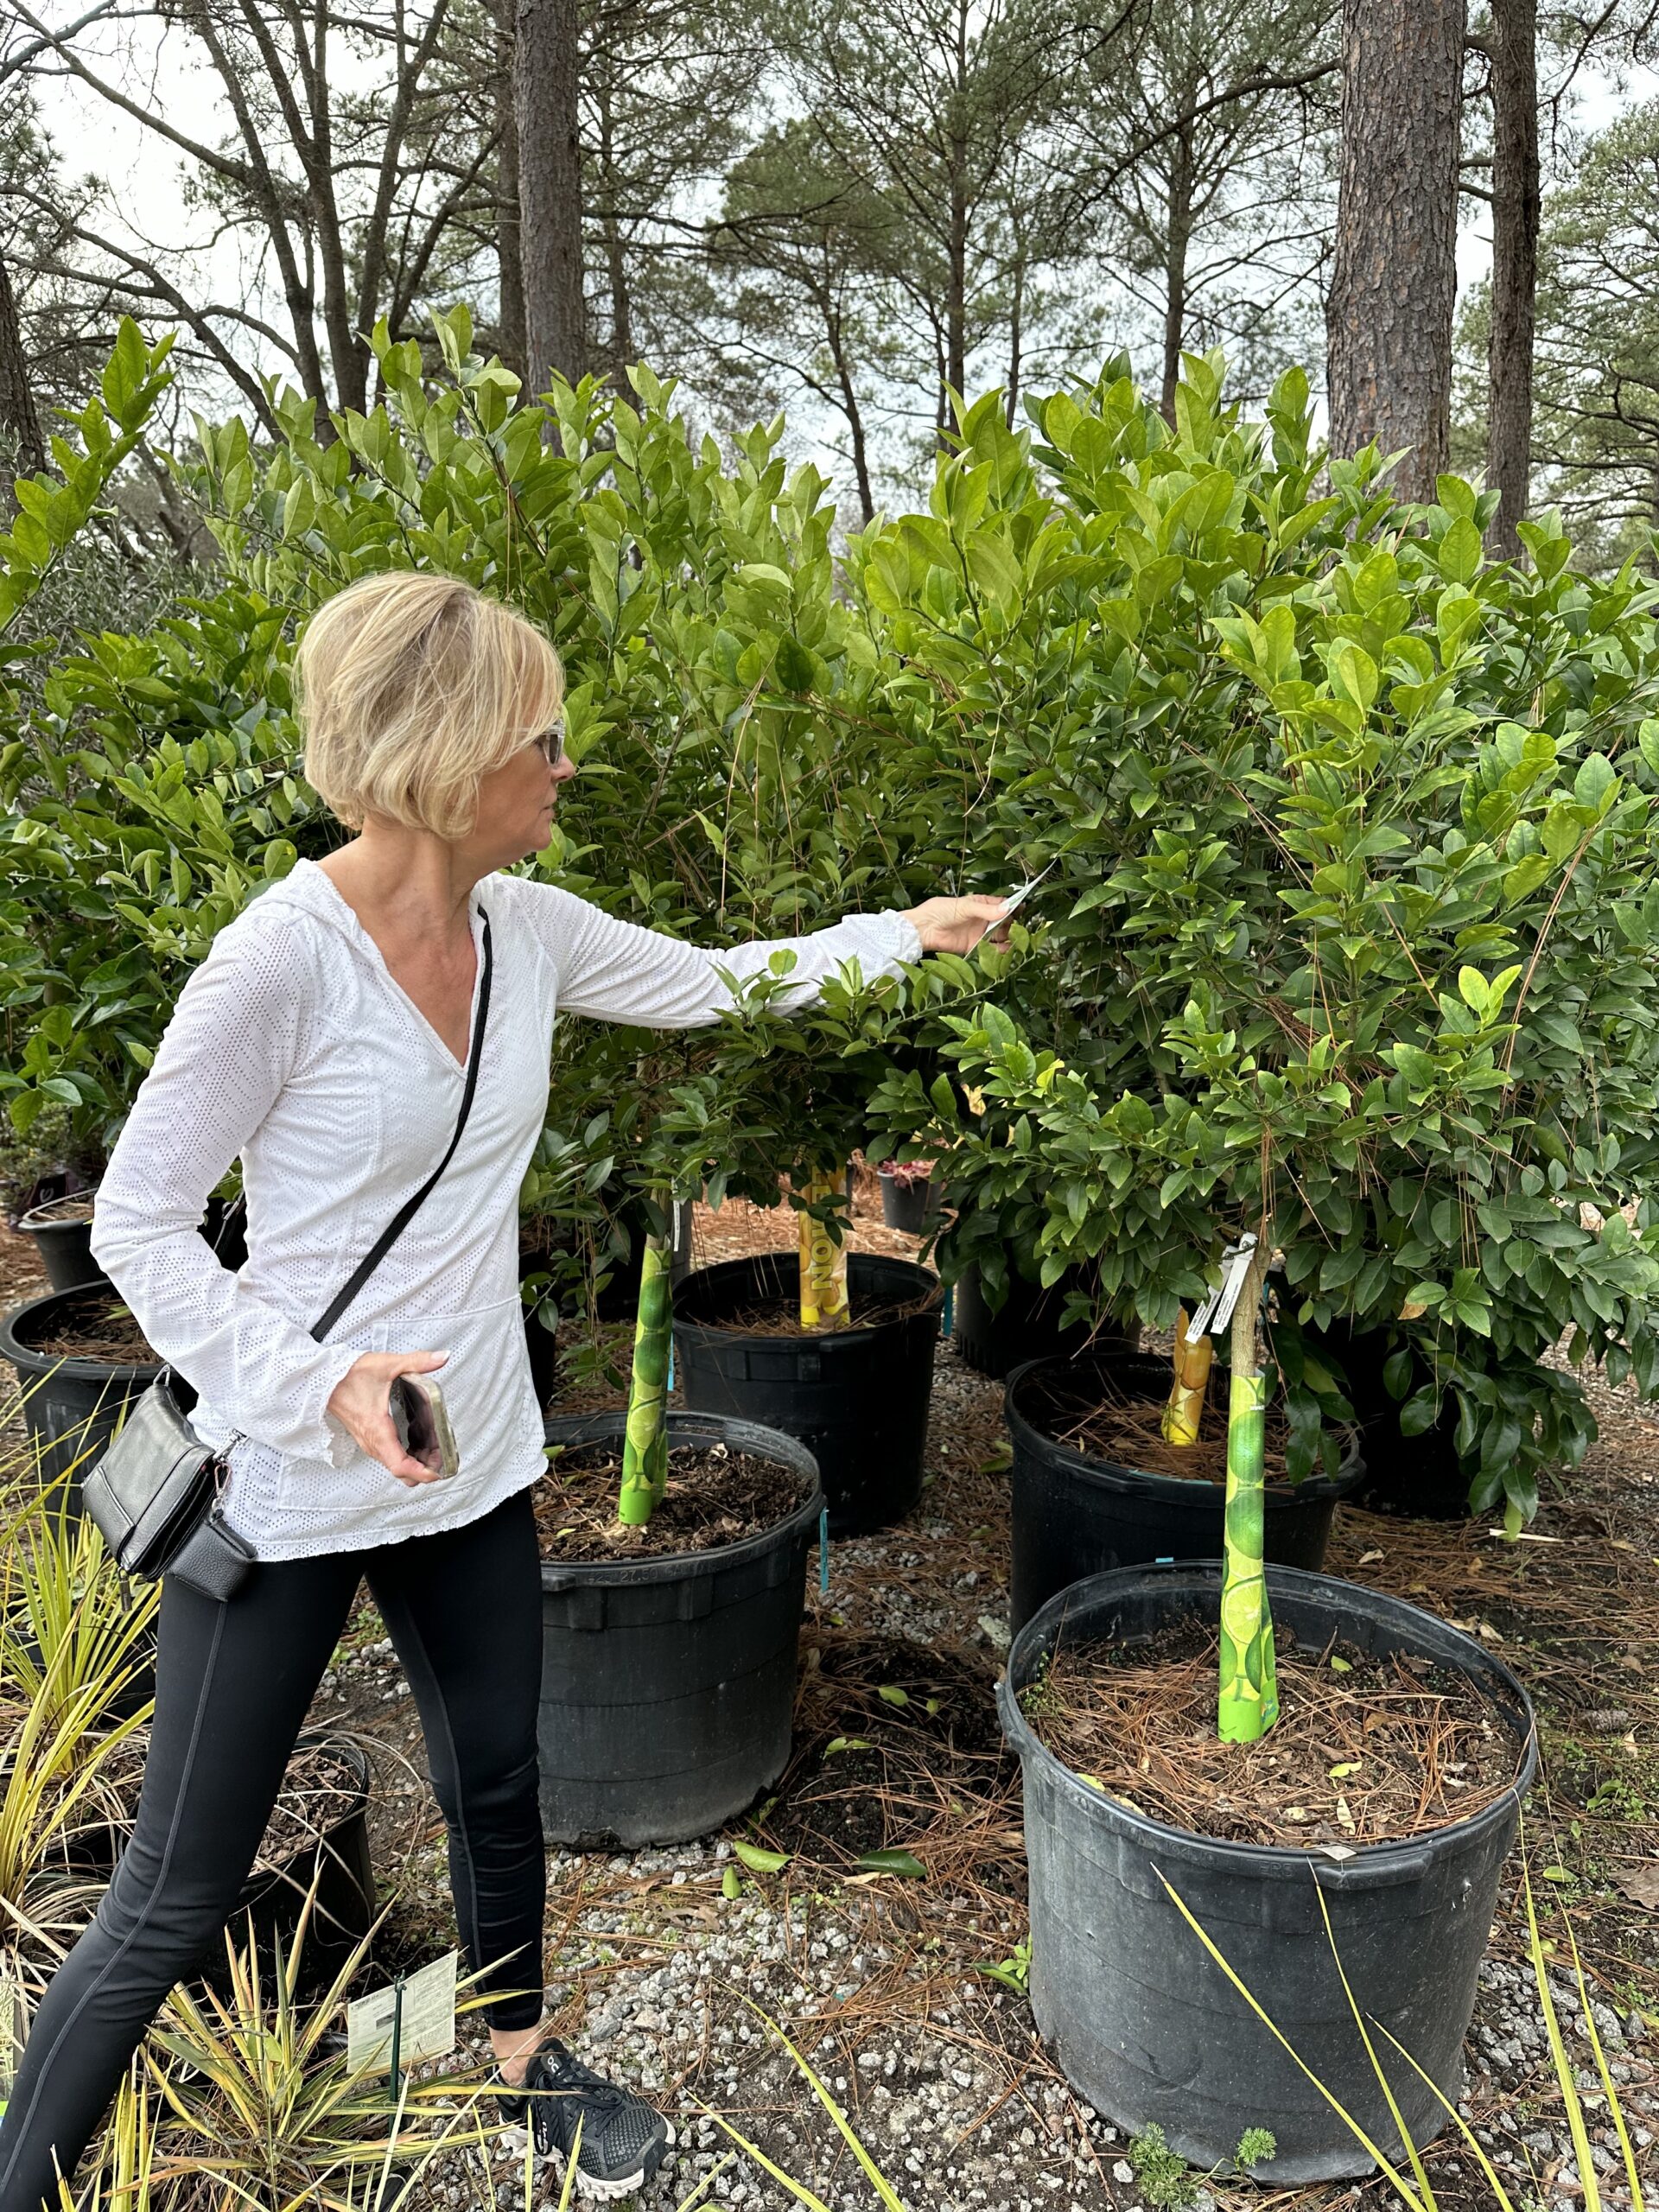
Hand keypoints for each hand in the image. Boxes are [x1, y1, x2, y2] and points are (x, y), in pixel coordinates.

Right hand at [326, 1350, 448, 1487]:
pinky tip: (420, 1442)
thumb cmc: (349, 1375)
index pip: (400, 1465)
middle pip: (401, 1470)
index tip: (438, 1473)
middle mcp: (372, 1442)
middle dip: (425, 1468)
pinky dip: (407, 1455)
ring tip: (436, 1449)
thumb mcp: (388, 1364)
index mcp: (378, 1430)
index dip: (421, 1473)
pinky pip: (390, 1455)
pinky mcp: (369, 1438)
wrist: (324, 1379)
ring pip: (395, 1464)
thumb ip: (418, 1361)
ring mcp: (369, 1442)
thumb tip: (442, 1357)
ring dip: (417, 1462)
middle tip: (444, 1456)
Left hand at [901, 895, 1013, 954]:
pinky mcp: (973, 946)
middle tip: (1019, 928)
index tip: (1022, 909)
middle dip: (1012, 925)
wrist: (923, 928)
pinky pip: (989, 949)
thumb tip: (1006, 910)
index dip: (1012, 907)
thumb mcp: (965, 906)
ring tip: (1016, 940)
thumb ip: (986, 910)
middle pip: (1003, 922)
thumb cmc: (940, 910)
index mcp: (980, 904)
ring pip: (998, 936)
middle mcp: (982, 918)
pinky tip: (1005, 950)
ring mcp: (978, 933)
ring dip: (1007, 938)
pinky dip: (998, 951)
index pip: (1001, 905)